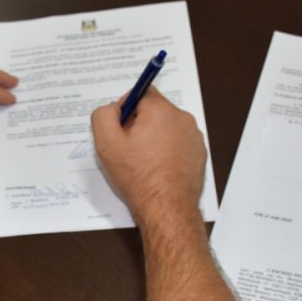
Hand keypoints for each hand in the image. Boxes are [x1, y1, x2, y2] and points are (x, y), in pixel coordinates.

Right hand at [91, 87, 205, 223]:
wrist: (167, 208)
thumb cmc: (138, 177)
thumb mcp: (107, 144)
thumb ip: (103, 116)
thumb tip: (112, 108)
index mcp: (160, 111)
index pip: (142, 92)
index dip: (126, 108)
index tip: (120, 129)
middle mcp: (182, 118)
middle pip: (155, 110)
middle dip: (139, 124)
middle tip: (128, 149)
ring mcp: (193, 136)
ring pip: (167, 127)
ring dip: (154, 138)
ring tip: (143, 162)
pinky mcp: (198, 153)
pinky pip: (178, 143)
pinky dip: (167, 151)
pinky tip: (157, 169)